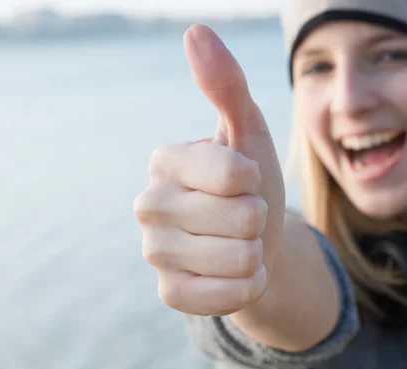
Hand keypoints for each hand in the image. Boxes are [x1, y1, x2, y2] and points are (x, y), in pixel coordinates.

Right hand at [133, 24, 285, 315]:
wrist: (255, 242)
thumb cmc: (251, 184)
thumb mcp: (248, 131)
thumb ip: (226, 84)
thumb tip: (195, 32)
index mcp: (165, 161)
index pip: (235, 173)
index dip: (256, 179)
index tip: (244, 181)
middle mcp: (149, 205)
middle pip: (241, 218)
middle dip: (257, 218)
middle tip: (242, 215)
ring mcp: (154, 253)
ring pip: (237, 259)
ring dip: (255, 252)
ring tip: (238, 243)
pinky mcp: (169, 293)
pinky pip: (224, 297)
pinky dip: (246, 286)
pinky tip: (234, 273)